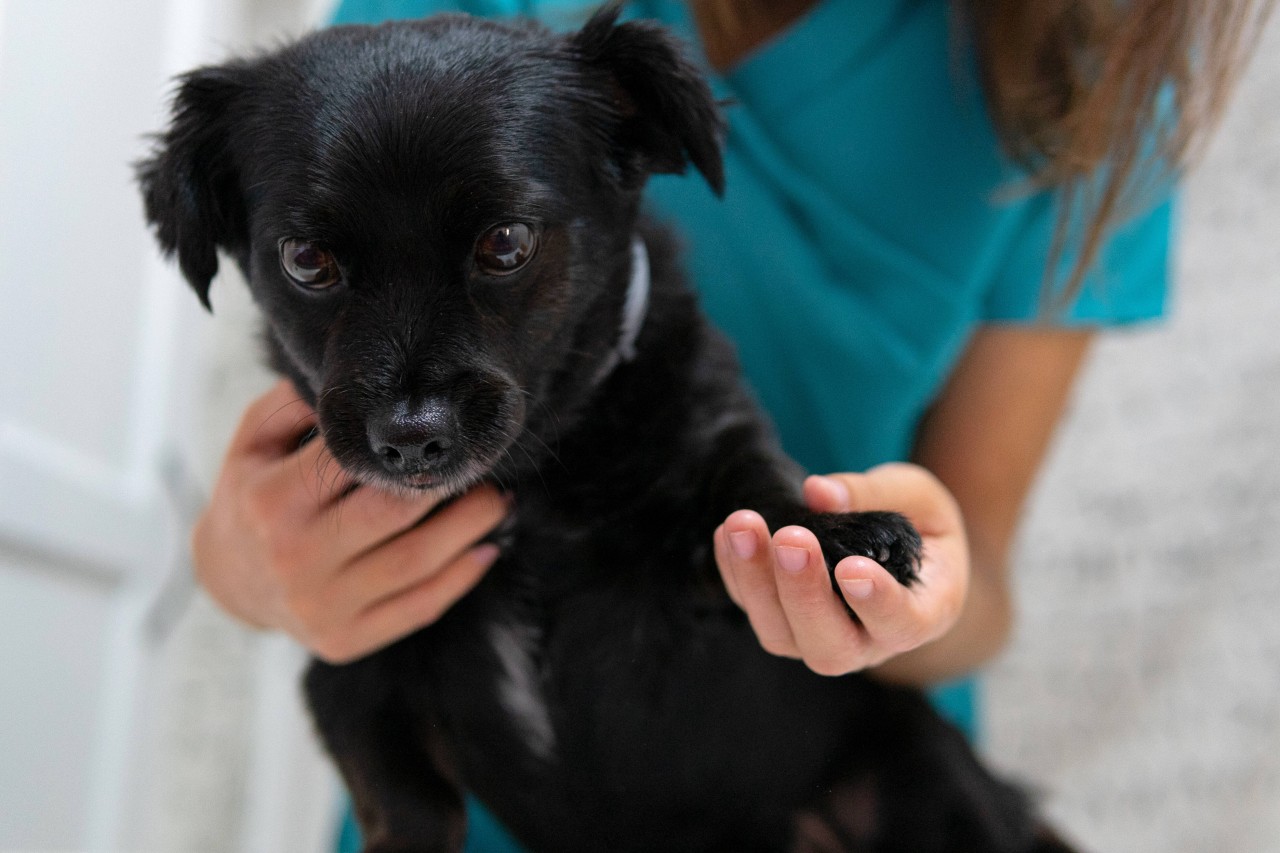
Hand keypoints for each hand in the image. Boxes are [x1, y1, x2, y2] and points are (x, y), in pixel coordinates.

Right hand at [192, 380, 508, 662]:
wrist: (227, 578)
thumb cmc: (252, 495)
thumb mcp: (254, 442)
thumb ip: (295, 405)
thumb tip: (357, 378)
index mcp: (272, 503)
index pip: (354, 466)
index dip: (406, 446)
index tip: (446, 427)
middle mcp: (295, 560)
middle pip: (395, 514)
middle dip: (451, 485)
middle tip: (484, 463)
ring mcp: (321, 608)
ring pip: (417, 563)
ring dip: (470, 529)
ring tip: (497, 501)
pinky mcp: (345, 641)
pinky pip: (419, 609)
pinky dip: (461, 578)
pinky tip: (486, 549)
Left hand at [712, 463, 968, 675]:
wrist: (903, 550)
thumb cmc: (920, 524)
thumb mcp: (919, 497)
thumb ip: (877, 494)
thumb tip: (817, 491)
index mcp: (923, 613)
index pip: (901, 623)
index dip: (876, 602)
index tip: (851, 568)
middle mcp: (870, 642)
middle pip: (830, 646)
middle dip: (803, 592)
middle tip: (790, 538)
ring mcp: (822, 638)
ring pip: (782, 636)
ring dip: (756, 581)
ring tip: (742, 525)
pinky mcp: (783, 623)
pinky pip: (753, 610)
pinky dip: (735, 573)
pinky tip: (727, 532)